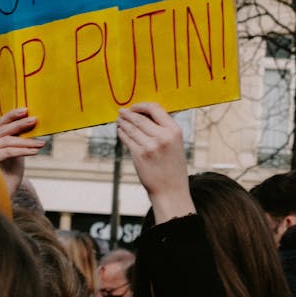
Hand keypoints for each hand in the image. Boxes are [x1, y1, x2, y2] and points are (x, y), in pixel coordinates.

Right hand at [0, 107, 45, 196]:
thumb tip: (32, 130)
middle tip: (35, 120)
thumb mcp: (14, 159)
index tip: (25, 110)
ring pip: (6, 140)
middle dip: (20, 124)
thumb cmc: (5, 180)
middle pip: (2, 129)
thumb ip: (18, 144)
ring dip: (26, 140)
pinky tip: (35, 151)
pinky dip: (23, 150)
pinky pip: (8, 152)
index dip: (12, 115)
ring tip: (41, 142)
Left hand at [117, 102, 195, 223]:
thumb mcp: (176, 143)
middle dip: (128, 114)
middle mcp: (163, 137)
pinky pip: (127, 139)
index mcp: (174, 131)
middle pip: (140, 118)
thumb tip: (144, 114)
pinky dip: (122, 133)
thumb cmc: (173, 166)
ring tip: (119, 120)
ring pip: (131, 128)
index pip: (155, 108)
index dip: (142, 106)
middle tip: (121, 111)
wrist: (171, 191)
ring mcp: (150, 146)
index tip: (134, 107)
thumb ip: (164, 128)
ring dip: (123, 122)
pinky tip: (120, 131)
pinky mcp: (139, 155)